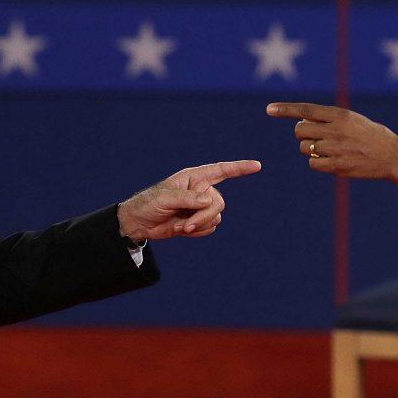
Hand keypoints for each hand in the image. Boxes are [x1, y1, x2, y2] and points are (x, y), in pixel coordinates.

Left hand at [116, 160, 261, 242]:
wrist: (140, 223)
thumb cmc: (149, 204)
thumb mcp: (165, 198)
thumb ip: (187, 198)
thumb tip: (209, 200)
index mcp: (194, 177)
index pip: (221, 170)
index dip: (239, 168)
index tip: (257, 166)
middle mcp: (201, 190)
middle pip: (219, 202)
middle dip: (204, 216)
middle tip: (187, 224)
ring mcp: (201, 206)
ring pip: (216, 216)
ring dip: (198, 225)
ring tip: (180, 226)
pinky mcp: (199, 221)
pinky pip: (211, 228)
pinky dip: (197, 232)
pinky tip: (183, 229)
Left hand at [266, 102, 397, 181]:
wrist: (393, 156)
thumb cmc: (373, 136)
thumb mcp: (354, 119)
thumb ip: (330, 119)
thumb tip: (303, 122)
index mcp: (340, 115)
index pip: (306, 110)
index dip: (286, 109)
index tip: (269, 109)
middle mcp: (335, 130)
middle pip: (300, 131)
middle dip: (302, 134)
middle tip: (315, 136)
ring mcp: (335, 149)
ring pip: (305, 148)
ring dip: (311, 149)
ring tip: (330, 149)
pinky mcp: (337, 166)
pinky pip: (313, 163)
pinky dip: (317, 162)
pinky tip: (331, 160)